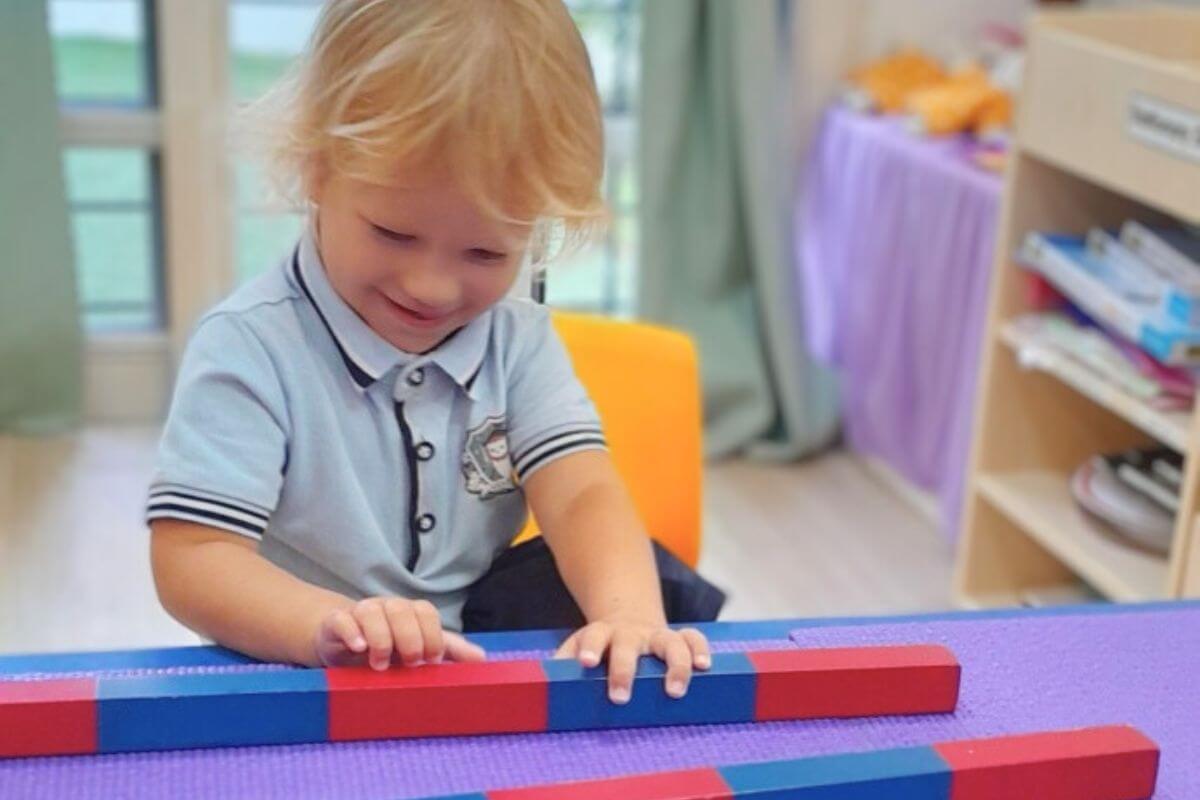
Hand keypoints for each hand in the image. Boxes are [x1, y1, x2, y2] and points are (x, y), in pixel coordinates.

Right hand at [313, 597, 485, 669]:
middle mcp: (387, 607)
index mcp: (409, 612)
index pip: (426, 612)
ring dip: (380, 639)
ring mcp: (361, 612)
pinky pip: (342, 620)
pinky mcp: (336, 622)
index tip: (431, 660)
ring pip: (372, 612)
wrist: (343, 641)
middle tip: (409, 664)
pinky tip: (359, 648)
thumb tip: (481, 658)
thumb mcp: (418, 648)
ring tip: (380, 665)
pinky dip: (352, 633)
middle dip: (410, 638)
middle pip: (402, 610)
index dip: (432, 635)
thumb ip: (449, 650)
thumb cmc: (388, 646)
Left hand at [554, 618, 710, 704]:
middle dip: (625, 669)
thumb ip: (564, 661)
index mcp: (602, 633)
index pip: (593, 637)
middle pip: (629, 646)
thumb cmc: (601, 645)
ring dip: (674, 664)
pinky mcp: (678, 639)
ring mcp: (657, 635)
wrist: (628, 618)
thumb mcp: (578, 646)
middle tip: (620, 696)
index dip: (590, 648)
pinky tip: (704, 667)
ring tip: (674, 690)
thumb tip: (543, 687)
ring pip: (670, 642)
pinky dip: (700, 650)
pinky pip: (693, 638)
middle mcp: (631, 633)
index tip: (586, 663)